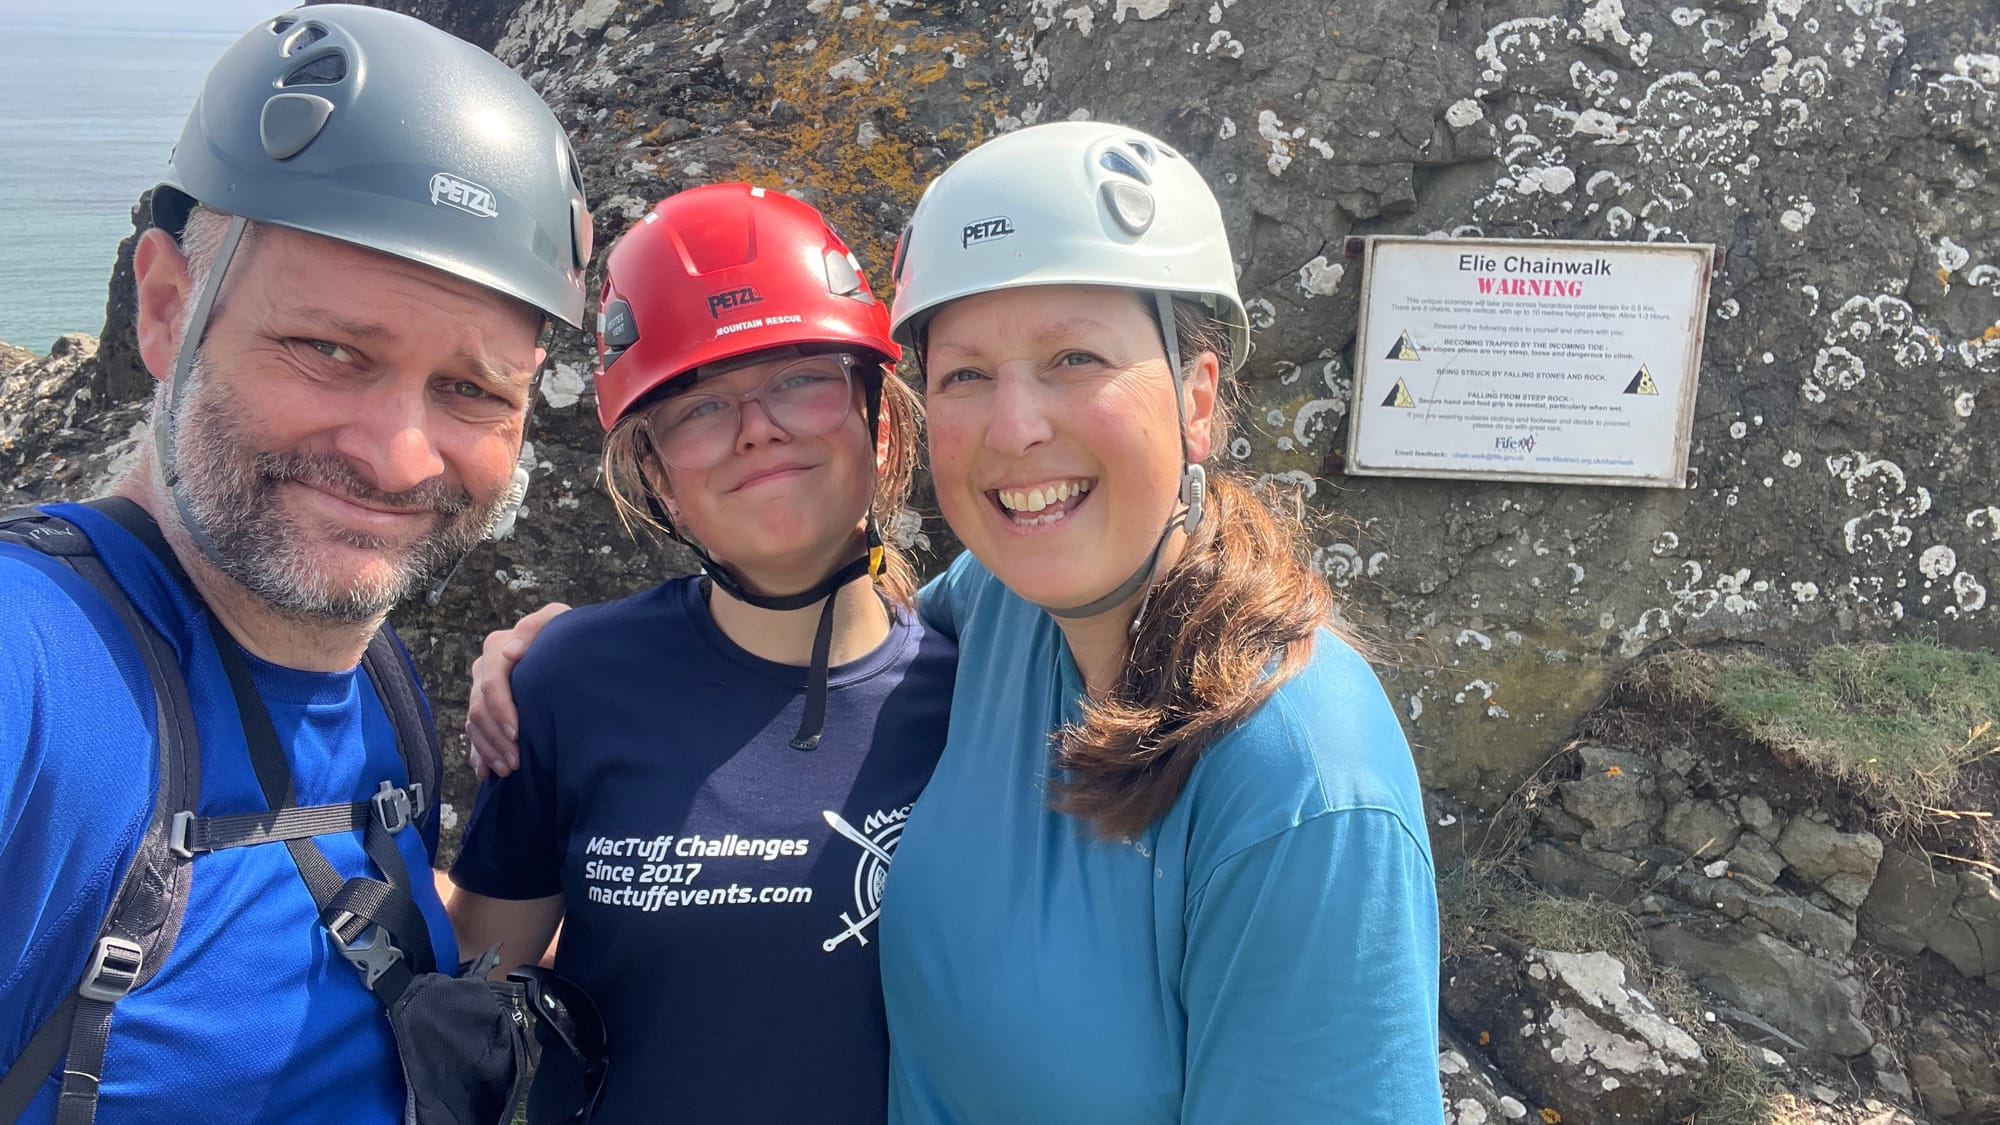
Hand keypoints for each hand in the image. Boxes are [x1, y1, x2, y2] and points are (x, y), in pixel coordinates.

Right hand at [465, 602, 570, 779]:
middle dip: (496, 739)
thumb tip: (511, 650)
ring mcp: (481, 691)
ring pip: (474, 726)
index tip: (518, 733)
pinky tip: (486, 772)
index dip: (501, 710)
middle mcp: (484, 671)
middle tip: (516, 762)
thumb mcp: (557, 621)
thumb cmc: (564, 636)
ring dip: (488, 750)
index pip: (491, 684)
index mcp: (497, 649)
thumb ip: (536, 626)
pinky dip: (480, 755)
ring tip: (508, 770)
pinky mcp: (485, 710)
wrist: (568, 651)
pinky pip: (474, 735)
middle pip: (479, 710)